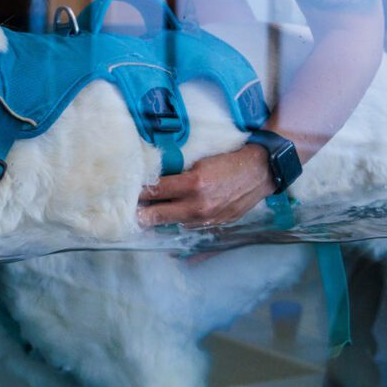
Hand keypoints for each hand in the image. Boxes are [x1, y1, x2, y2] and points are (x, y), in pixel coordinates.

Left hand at [138, 144, 273, 227]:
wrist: (260, 171)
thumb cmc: (229, 160)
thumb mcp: (201, 161)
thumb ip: (178, 173)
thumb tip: (155, 180)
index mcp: (193, 184)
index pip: (155, 191)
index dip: (138, 193)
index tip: (126, 193)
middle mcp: (198, 205)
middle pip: (157, 215)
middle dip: (141, 213)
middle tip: (127, 209)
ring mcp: (206, 218)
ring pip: (171, 223)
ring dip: (158, 218)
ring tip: (146, 213)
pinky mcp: (215, 224)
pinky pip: (188, 226)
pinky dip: (178, 220)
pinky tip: (171, 214)